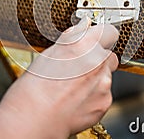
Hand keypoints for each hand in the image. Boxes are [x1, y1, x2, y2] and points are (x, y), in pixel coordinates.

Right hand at [0, 17, 118, 137]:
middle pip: (109, 54)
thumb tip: (83, 27)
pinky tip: (76, 97)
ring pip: (106, 75)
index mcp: (83, 44)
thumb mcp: (50, 53)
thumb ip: (72, 38)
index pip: (108, 31)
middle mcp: (97, 61)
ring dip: (95, 78)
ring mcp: (104, 82)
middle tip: (80, 67)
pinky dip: (94, 95)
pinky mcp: (105, 101)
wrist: (34, 117)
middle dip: (98, 59)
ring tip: (73, 86)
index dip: (103, 35)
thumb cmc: (35, 87)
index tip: (99, 38)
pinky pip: (104, 93)